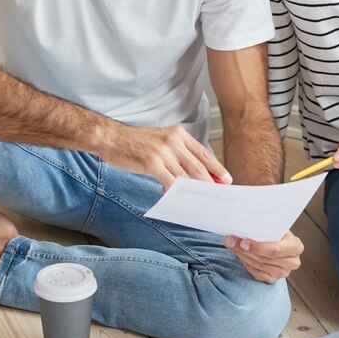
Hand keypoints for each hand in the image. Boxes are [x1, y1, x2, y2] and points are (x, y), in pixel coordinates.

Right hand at [103, 124, 229, 190]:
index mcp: (179, 135)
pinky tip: (178, 200)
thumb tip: (192, 174)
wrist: (112, 138)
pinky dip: (176, 193)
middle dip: (211, 183)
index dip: (217, 168)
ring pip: (187, 176)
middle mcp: (174, 141)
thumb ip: (178, 154)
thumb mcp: (162, 141)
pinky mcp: (152, 163)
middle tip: (218, 196)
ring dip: (196, 191)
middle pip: (199, 166)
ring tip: (202, 202)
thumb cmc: (136, 142)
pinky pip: (170, 182)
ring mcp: (164, 152)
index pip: (204, 153)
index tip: (226, 179)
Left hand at [223, 231, 303, 282]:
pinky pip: (256, 273)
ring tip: (232, 245)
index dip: (258, 247)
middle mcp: (292, 262)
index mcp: (295, 246)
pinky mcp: (273, 279)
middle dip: (245, 250)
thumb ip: (263, 226)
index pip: (276, 250)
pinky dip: (246, 263)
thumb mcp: (274, 226)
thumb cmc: (275, 232)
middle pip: (265, 259)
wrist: (276, 241)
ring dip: (243, 255)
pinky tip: (240, 255)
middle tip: (230, 241)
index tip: (243, 242)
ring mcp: (283, 272)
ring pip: (259, 266)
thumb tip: (241, 225)